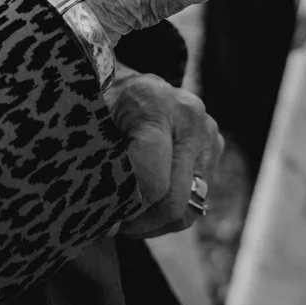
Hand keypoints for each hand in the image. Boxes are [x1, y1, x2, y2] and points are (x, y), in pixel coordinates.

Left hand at [105, 72, 223, 237]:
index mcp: (156, 105)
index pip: (154, 181)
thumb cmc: (100, 103)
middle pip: (175, 201)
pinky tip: (146, 201)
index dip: (129, 209)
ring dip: (156, 222)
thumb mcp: (90, 125)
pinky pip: (196, 200)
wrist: (123, 80)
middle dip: (142, 221)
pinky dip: (169, 210)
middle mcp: (190, 118)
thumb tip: (107, 222)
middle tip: (114, 223)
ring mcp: (208, 133)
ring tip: (129, 215)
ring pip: (189, 208)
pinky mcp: (215, 146)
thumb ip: (99, 167)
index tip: (106, 217)